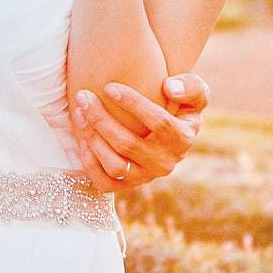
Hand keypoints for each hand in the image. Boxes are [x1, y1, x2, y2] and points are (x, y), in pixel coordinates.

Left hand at [71, 74, 209, 192]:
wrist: (165, 131)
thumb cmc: (178, 105)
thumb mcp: (194, 92)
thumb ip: (191, 87)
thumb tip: (169, 88)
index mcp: (182, 140)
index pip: (159, 123)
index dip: (133, 104)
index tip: (109, 87)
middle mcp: (165, 163)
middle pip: (129, 145)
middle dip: (101, 119)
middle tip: (84, 97)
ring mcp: (145, 177)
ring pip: (115, 165)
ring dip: (92, 139)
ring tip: (78, 113)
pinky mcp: (127, 186)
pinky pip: (105, 183)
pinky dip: (90, 164)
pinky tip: (81, 139)